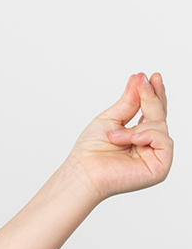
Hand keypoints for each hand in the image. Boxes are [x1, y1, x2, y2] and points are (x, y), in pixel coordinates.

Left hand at [66, 72, 172, 201]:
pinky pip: (164, 140)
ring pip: (160, 126)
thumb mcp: (110, 119)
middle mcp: (148, 146)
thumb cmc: (90, 152)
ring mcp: (155, 157)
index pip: (151, 112)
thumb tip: (139, 80)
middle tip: (145, 80)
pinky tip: (130, 139)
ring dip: (136, 126)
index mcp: (137, 136)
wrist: (83, 172)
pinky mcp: (160, 168)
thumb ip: (129, 102)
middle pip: (159, 116)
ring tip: (114, 136)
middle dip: (152, 97)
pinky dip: (146, 135)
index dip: (154, 94)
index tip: (151, 76)